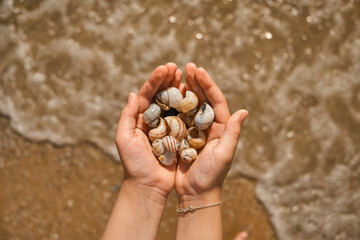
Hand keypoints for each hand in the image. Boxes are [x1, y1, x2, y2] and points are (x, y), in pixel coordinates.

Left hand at [115, 63, 183, 199]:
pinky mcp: (178, 136)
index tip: (165, 67)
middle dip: (168, 80)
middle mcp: (153, 120)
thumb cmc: (134, 164)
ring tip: (186, 76)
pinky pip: (184, 118)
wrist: (148, 186)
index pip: (147, 94)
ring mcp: (166, 127)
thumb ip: (127, 116)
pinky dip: (188, 106)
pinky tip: (194, 96)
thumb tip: (133, 93)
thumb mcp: (125, 139)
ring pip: (173, 104)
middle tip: (177, 67)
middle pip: (161, 95)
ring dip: (179, 89)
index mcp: (140, 118)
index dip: (155, 80)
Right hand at [175, 63, 247, 205]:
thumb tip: (244, 111)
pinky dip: (175, 104)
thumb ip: (232, 133)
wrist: (195, 193)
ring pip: (191, 105)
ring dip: (186, 89)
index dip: (208, 84)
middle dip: (197, 81)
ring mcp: (195, 130)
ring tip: (179, 75)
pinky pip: (179, 116)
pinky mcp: (183, 136)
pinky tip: (169, 94)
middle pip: (204, 99)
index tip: (198, 70)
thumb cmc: (211, 176)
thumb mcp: (224, 155)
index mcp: (221, 128)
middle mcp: (209, 126)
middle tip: (188, 66)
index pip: (216, 101)